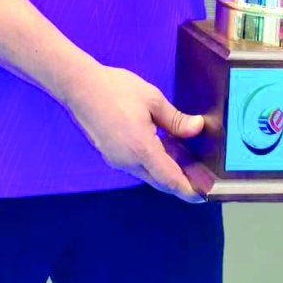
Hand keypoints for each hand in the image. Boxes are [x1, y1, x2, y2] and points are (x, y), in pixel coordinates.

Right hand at [62, 62, 206, 202]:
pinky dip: (151, 163)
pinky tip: (160, 147)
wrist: (79, 86)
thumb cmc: (115, 89)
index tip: (203, 195)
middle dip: (179, 182)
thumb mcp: (152, 99)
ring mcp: (116, 160)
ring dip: (164, 171)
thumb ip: (175, 119)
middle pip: (159, 181)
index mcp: (141, 149)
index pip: (170, 179)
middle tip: (198, 177)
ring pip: (147, 174)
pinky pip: (135, 165)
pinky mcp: (109, 154)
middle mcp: (128, 161)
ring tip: (183, 158)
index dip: (188, 189)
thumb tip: (197, 128)